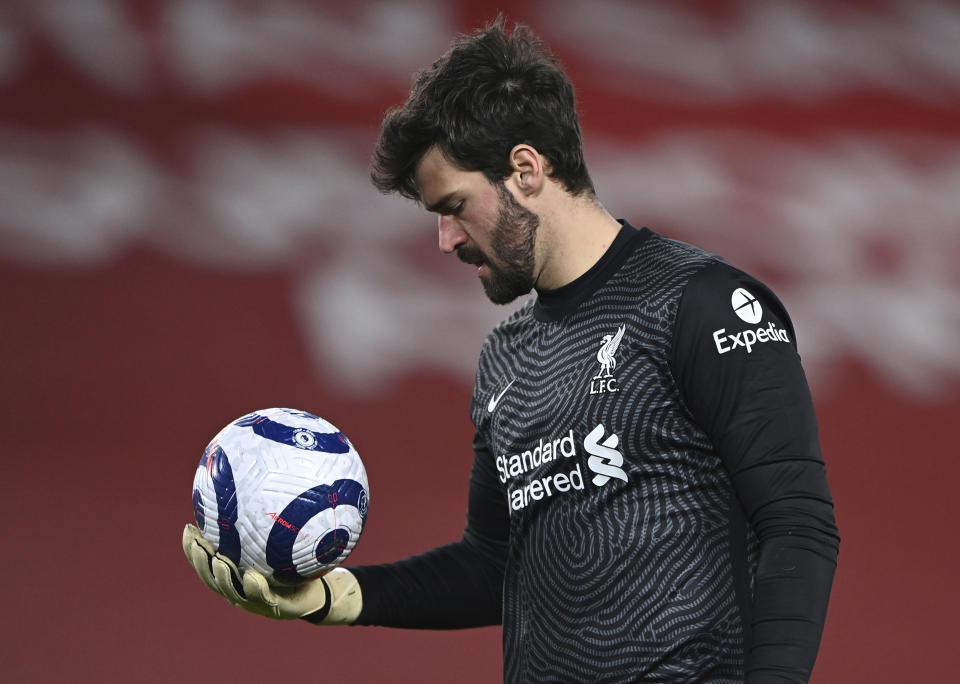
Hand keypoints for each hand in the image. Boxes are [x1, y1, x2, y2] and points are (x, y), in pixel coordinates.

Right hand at [182, 524, 359, 621]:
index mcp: (237, 573)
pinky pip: (264, 598)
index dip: (194, 548)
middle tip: (197, 543)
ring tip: (219, 560)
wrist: (320, 589)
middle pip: (213, 577)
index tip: (189, 528)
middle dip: (201, 562)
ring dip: (223, 577)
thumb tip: (265, 480)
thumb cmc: (298, 562)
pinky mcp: (277, 608)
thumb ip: (270, 519)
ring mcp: (257, 601)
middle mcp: (241, 588)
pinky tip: (251, 576)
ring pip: (233, 591)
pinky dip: (255, 588)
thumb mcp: (283, 539)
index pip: (209, 560)